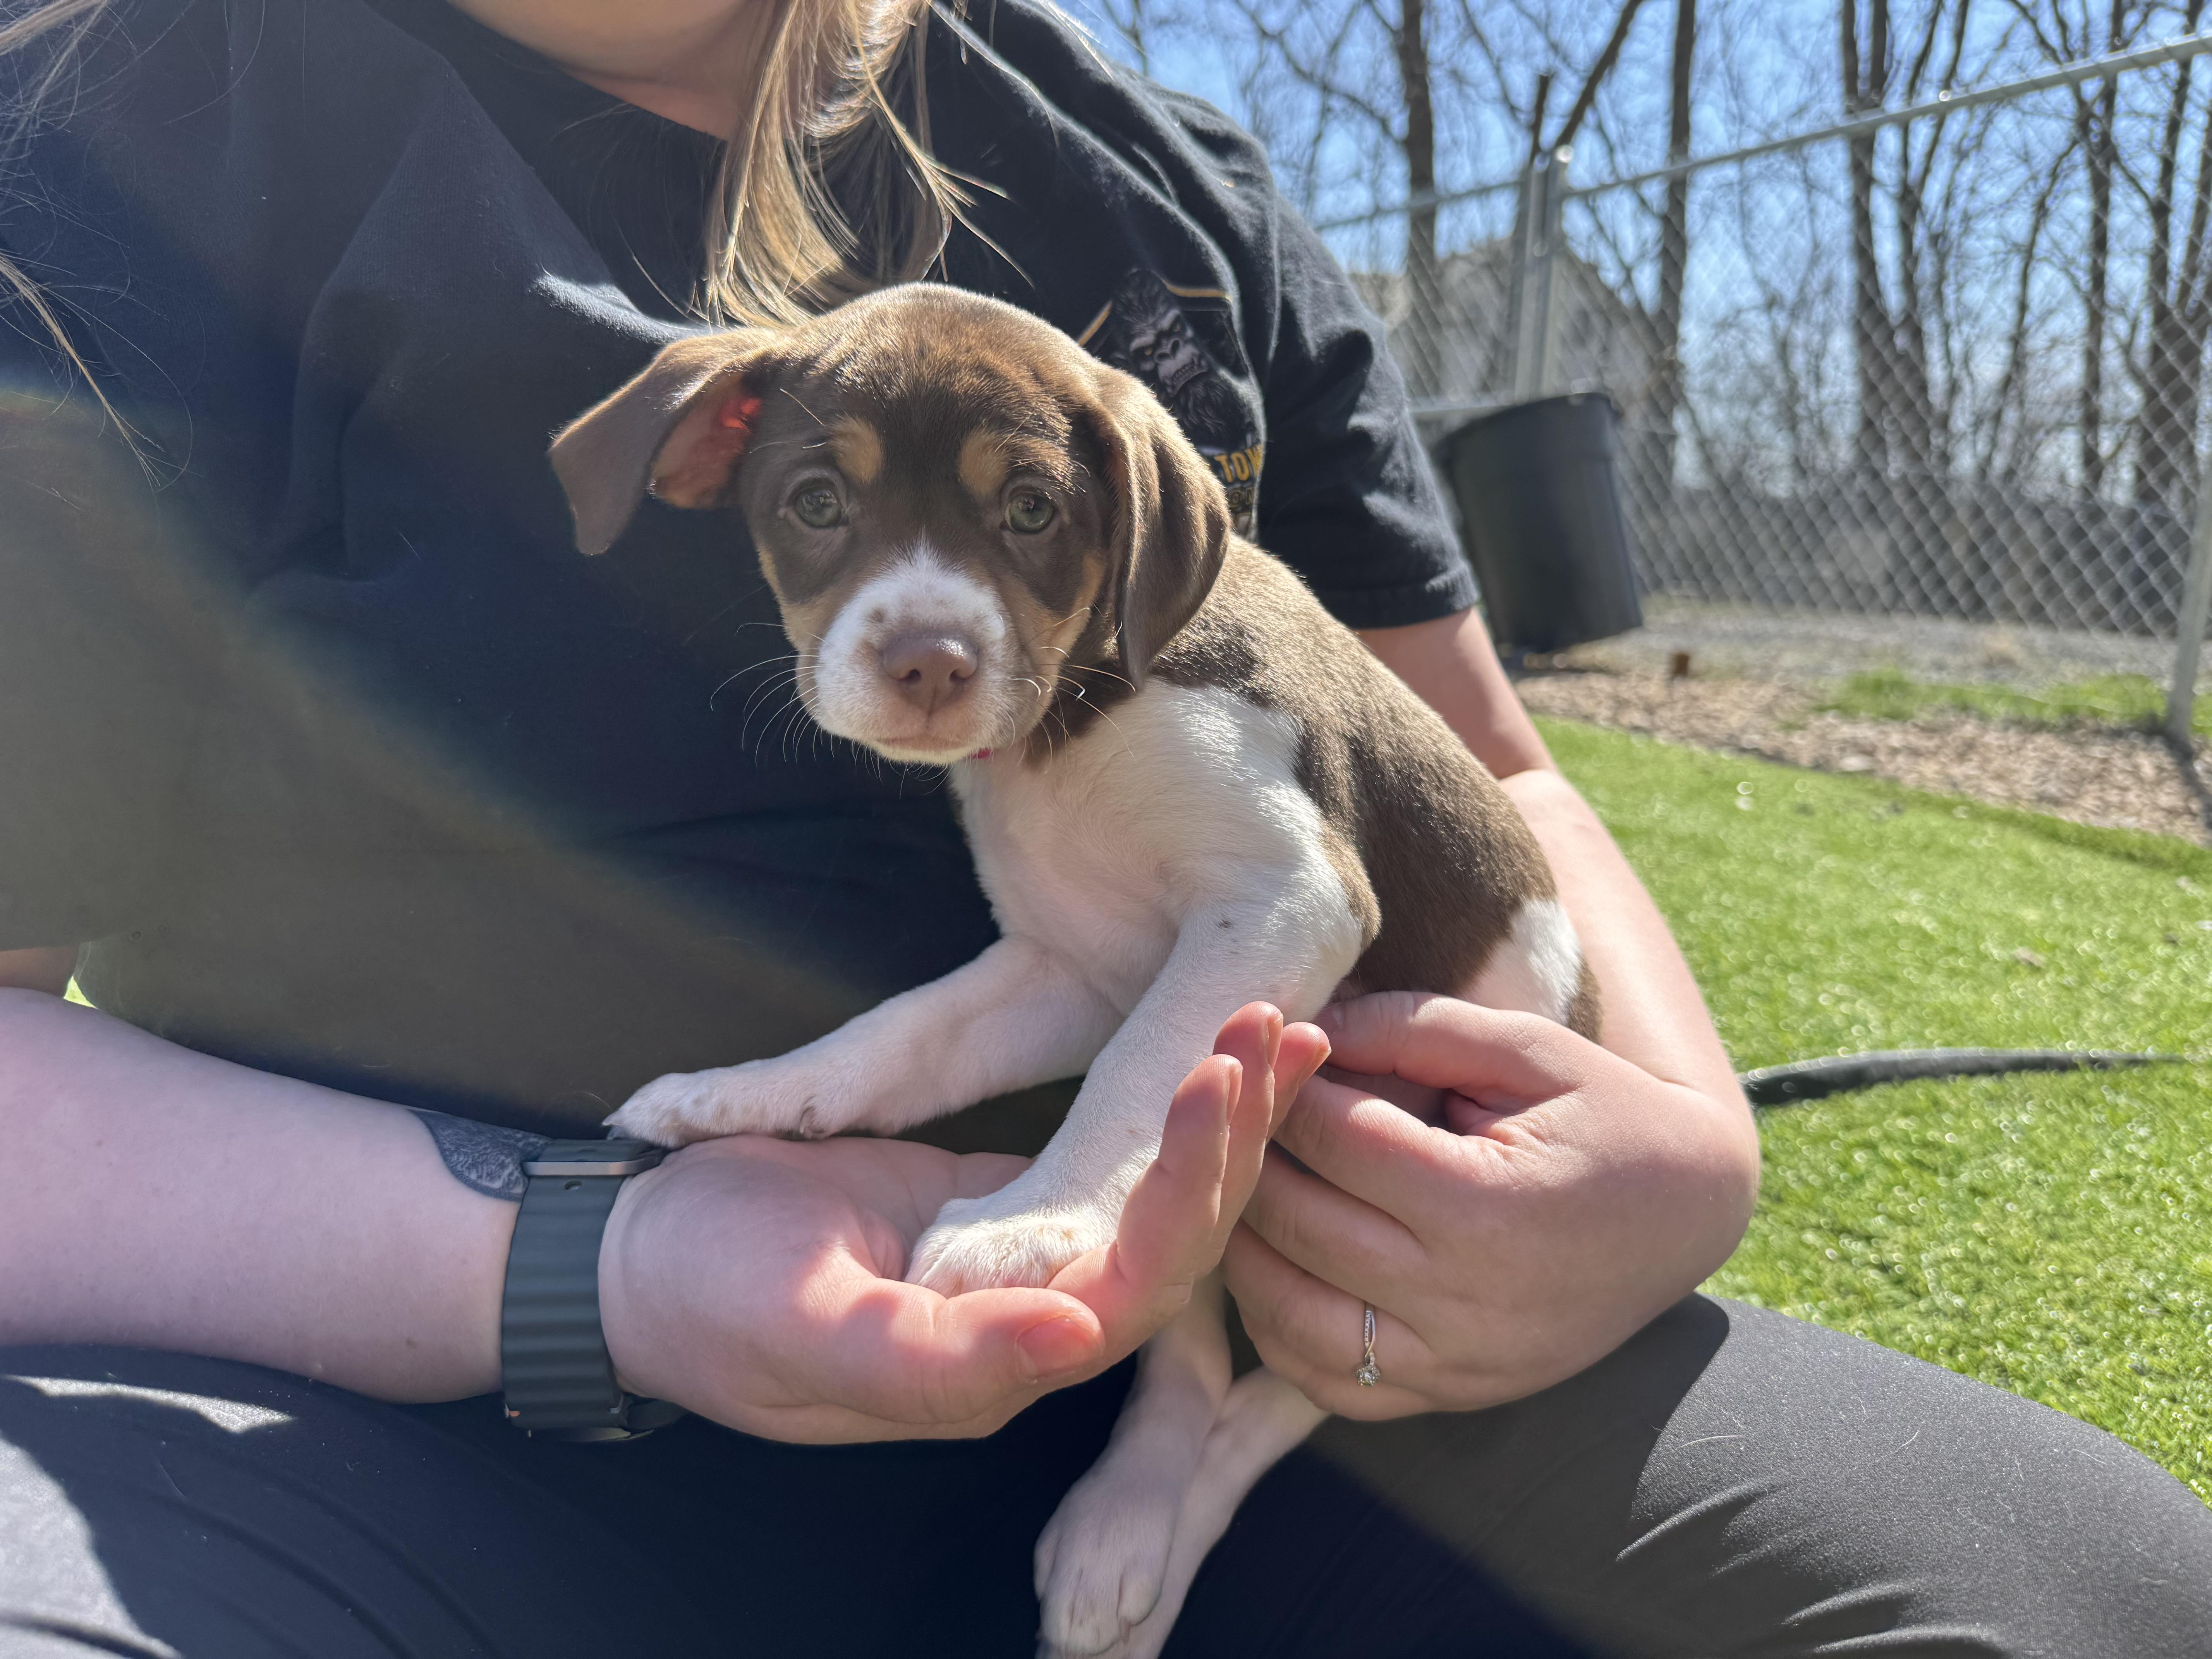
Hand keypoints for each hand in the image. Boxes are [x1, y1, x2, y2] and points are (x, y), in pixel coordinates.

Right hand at [599, 1003, 1328, 1441]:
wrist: (638, 1262)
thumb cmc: (705, 1298)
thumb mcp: (809, 1330)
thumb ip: (941, 1358)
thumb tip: (1078, 1337)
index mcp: (1003, 1364)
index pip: (1141, 1284)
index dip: (1188, 1188)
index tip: (1212, 1082)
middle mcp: (1036, 1323)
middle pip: (1176, 1240)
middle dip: (1234, 1136)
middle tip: (1272, 1024)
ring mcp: (1026, 1261)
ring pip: (1158, 1198)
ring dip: (1222, 1118)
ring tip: (1275, 1022)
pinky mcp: (1007, 1202)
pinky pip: (1114, 1163)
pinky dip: (1169, 1110)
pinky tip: (1216, 1052)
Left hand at [1224, 992, 1756, 1417]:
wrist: (1687, 1212)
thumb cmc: (1607, 1114)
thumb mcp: (1528, 1048)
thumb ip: (1415, 1028)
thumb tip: (1308, 1026)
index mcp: (1484, 1202)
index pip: (1335, 1138)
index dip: (1284, 1087)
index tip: (1266, 1054)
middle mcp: (1463, 1297)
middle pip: (1297, 1222)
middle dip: (1249, 1158)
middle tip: (1234, 1115)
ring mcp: (1456, 1360)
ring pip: (1289, 1315)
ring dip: (1244, 1248)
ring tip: (1237, 1187)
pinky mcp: (1453, 1395)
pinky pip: (1329, 1385)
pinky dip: (1279, 1332)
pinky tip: (1272, 1268)